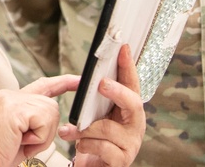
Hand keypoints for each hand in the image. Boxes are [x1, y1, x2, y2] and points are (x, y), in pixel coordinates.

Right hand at [0, 74, 80, 166]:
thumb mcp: (18, 134)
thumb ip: (32, 121)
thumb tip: (51, 120)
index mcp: (12, 99)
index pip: (42, 85)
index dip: (62, 82)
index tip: (77, 80)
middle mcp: (12, 95)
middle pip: (51, 105)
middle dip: (46, 130)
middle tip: (26, 142)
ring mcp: (13, 99)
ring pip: (50, 112)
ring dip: (41, 135)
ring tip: (20, 141)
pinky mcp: (15, 109)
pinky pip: (43, 120)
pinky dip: (37, 137)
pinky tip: (20, 140)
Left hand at [59, 44, 145, 166]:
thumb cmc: (92, 140)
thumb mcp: (93, 117)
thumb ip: (92, 99)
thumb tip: (82, 76)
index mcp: (127, 111)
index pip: (132, 85)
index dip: (129, 67)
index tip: (123, 48)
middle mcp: (134, 126)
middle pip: (134, 103)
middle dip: (117, 91)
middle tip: (101, 84)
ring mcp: (131, 145)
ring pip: (109, 128)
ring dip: (85, 128)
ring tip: (69, 131)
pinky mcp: (122, 161)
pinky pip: (103, 147)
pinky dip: (85, 144)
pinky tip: (80, 147)